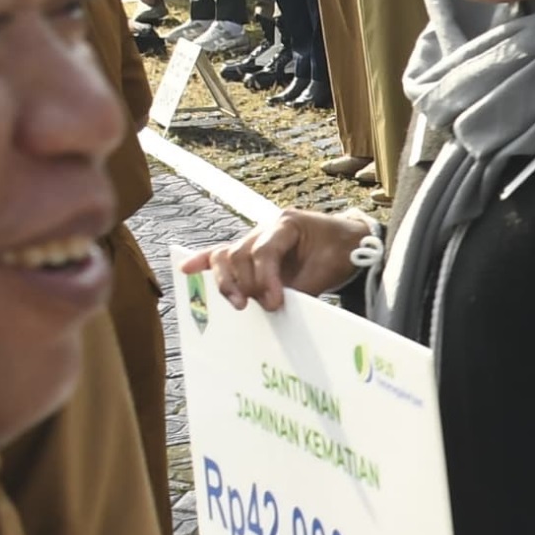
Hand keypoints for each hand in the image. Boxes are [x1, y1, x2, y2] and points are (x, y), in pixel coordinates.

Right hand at [181, 209, 369, 310]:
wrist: (348, 241)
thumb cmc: (339, 251)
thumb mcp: (327, 269)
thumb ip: (301, 287)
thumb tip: (275, 310)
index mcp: (287, 224)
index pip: (265, 250)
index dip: (266, 278)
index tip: (275, 303)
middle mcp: (265, 229)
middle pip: (239, 253)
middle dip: (247, 283)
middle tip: (264, 307)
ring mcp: (254, 239)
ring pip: (226, 255)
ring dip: (227, 282)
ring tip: (238, 304)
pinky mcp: (249, 253)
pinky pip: (221, 255)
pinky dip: (202, 262)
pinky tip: (186, 270)